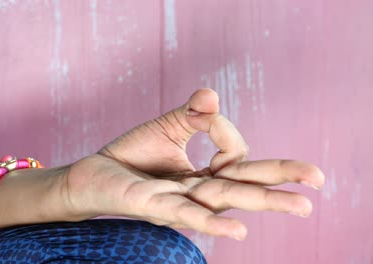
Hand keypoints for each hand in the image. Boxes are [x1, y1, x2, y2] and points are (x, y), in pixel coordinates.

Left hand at [60, 89, 324, 239]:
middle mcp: (199, 193)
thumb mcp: (167, 126)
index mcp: (205, 176)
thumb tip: (212, 95)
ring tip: (300, 206)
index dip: (226, 131)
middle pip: (247, 185)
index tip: (205, 114)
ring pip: (226, 200)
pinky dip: (214, 223)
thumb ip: (193, 112)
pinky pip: (189, 214)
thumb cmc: (132, 156)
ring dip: (263, 202)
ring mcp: (181, 202)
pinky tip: (239, 229)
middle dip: (283, 181)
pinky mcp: (157, 206)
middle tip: (319, 181)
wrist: (94, 172)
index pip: (236, 156)